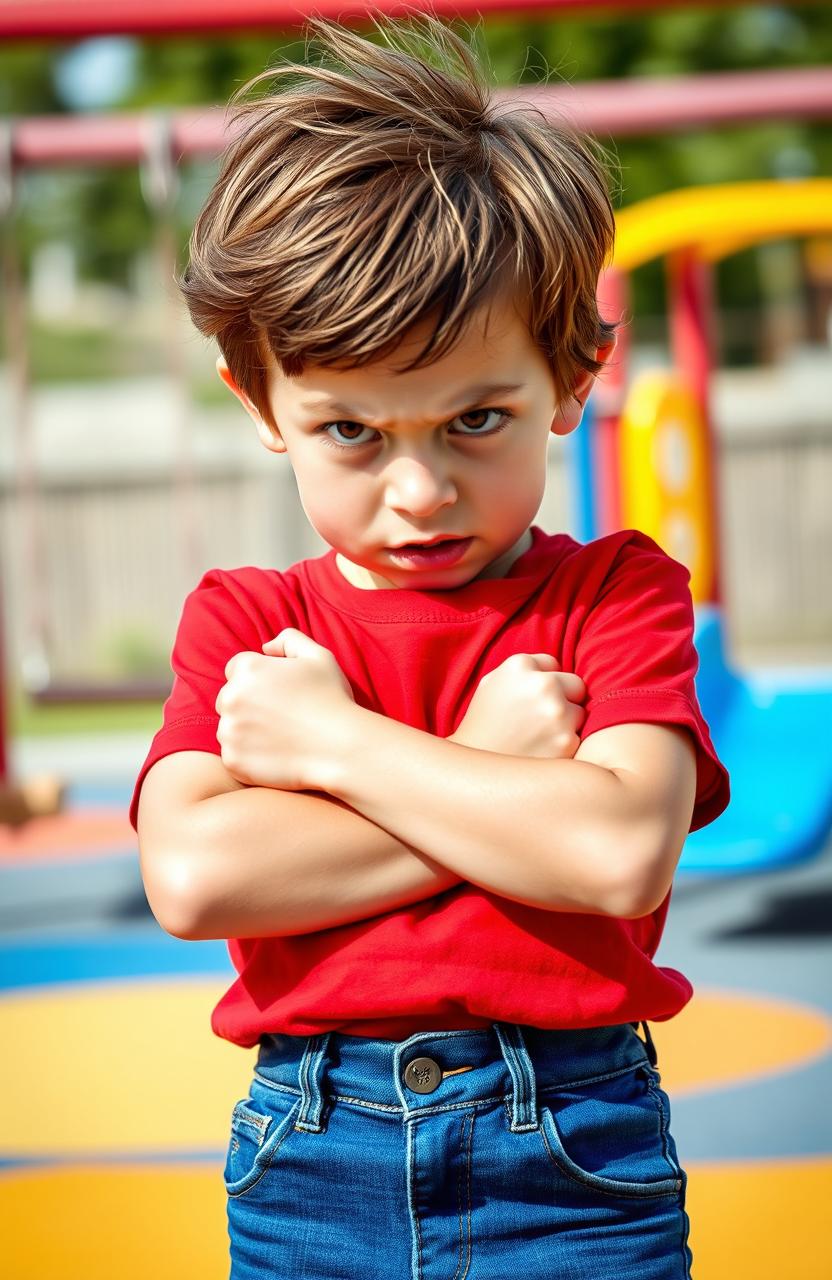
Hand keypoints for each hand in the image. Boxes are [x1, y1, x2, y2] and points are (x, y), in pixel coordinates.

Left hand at [215, 628, 355, 790]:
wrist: (342, 748)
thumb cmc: (333, 700)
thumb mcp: (318, 656)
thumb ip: (289, 640)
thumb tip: (265, 648)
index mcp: (248, 669)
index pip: (236, 670)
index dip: (258, 681)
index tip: (279, 695)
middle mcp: (232, 697)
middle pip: (228, 698)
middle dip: (247, 704)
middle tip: (280, 717)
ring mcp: (230, 731)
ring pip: (229, 727)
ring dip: (245, 731)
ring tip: (279, 737)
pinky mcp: (232, 760)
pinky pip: (232, 755)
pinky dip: (248, 757)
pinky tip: (275, 755)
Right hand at [450, 654, 585, 758]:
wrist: (473, 771)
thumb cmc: (482, 725)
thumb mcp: (491, 684)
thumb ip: (522, 669)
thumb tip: (556, 665)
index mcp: (519, 666)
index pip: (552, 663)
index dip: (542, 682)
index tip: (527, 699)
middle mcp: (542, 684)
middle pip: (575, 684)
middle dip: (563, 698)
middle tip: (538, 718)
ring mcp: (557, 713)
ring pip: (579, 712)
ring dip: (565, 723)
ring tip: (536, 736)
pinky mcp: (567, 741)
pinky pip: (578, 737)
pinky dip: (563, 745)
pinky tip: (540, 751)